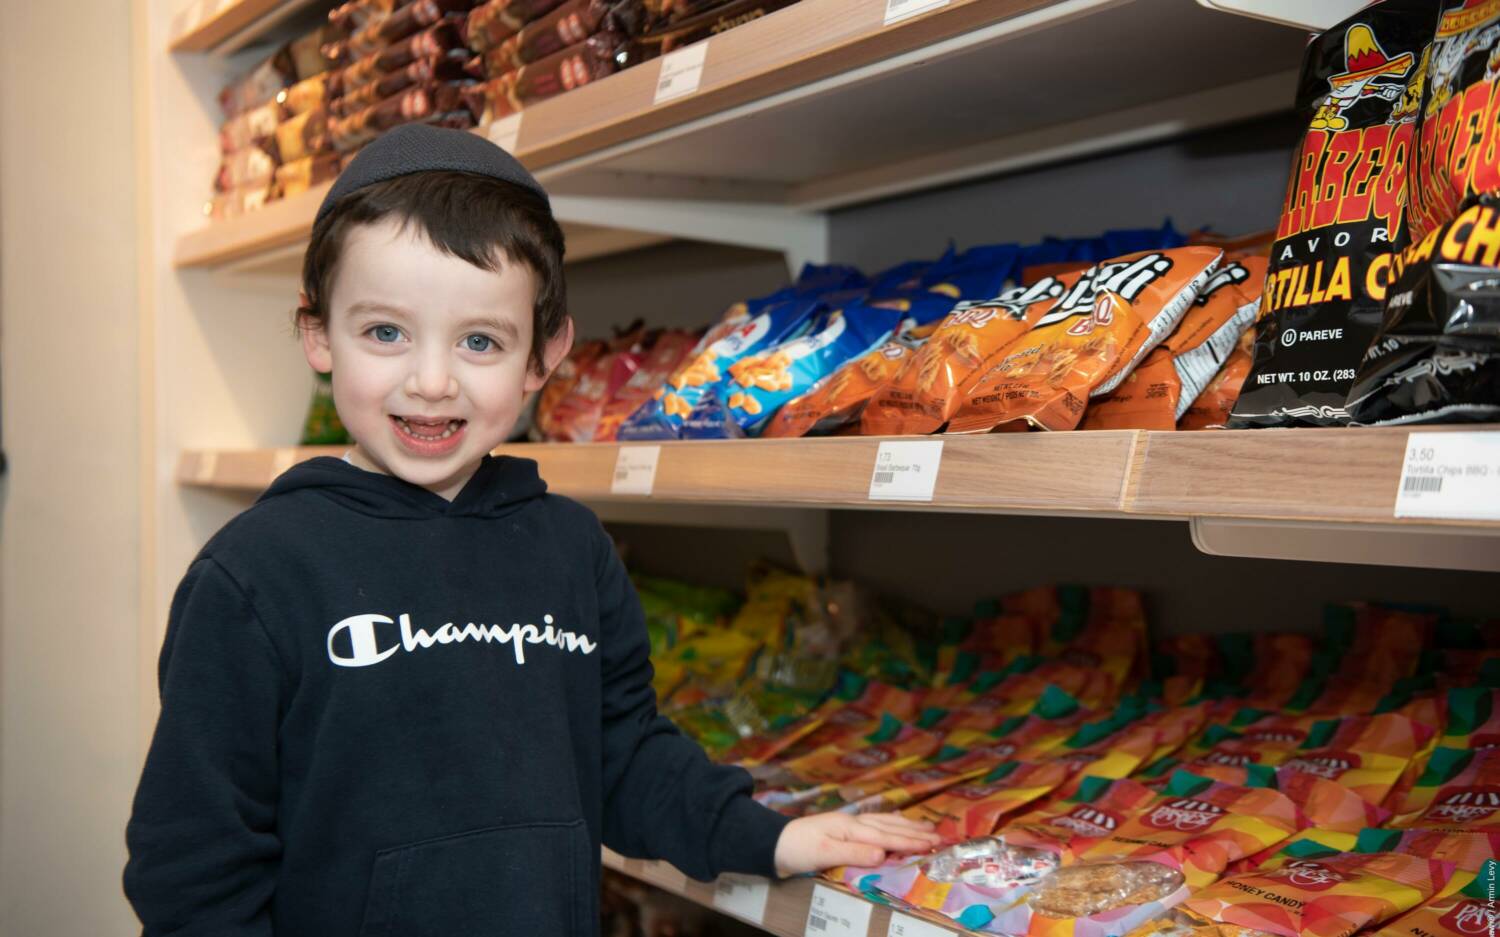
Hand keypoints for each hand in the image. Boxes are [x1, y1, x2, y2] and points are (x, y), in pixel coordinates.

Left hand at [773, 812, 942, 877]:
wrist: (772, 843)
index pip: (887, 836)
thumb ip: (854, 853)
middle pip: (890, 827)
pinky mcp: (843, 830)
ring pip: (885, 824)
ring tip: (927, 828)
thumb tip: (884, 854)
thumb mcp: (824, 853)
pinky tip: (895, 824)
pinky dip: (890, 825)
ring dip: (907, 827)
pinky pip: (875, 825)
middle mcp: (853, 823)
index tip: (933, 844)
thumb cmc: (797, 849)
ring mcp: (848, 824)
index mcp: (851, 828)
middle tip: (940, 837)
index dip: (911, 841)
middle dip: (916, 833)